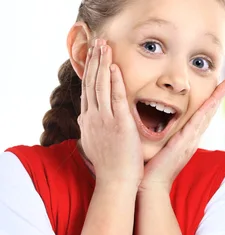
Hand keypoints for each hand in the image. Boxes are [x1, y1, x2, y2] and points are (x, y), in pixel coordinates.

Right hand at [78, 38, 143, 188]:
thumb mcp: (97, 144)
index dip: (90, 72)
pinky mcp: (119, 124)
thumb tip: (87, 122)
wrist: (117, 182)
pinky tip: (114, 67)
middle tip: (98, 43)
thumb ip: (94, 130)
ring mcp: (105, 120)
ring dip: (103, 64)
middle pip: (91, 83)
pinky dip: (114, 81)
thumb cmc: (112, 167)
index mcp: (89, 122)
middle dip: (94, 61)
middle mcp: (94, 118)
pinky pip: (116, 98)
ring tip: (104, 47)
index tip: (92, 57)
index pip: (87, 91)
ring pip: (101, 86)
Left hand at [138, 78, 224, 193]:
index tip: (217, 88)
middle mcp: (193, 138)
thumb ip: (164, 137)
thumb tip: (157, 125)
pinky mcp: (184, 143)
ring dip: (218, 99)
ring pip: (207, 115)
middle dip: (220, 96)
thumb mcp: (161, 148)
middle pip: (210, 113)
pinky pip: (197, 123)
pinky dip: (206, 110)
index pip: (202, 115)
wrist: (151, 185)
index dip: (211, 101)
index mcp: (187, 138)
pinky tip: (212, 100)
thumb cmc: (152, 168)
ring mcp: (191, 141)